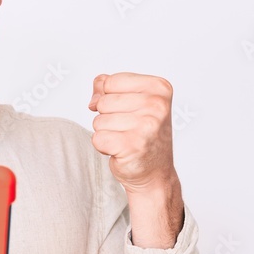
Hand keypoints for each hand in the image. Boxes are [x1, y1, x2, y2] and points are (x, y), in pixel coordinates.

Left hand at [88, 72, 183, 247]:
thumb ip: (108, 87)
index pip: (111, 81)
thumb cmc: (143, 133)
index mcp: (159, 88)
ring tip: (125, 139)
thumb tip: (94, 99)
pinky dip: (103, 146)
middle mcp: (157, 105)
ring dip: (106, 132)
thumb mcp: (133, 101)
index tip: (126, 110)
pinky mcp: (132, 146)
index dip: (109, 96)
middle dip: (107, 116)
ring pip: (99, 121)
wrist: (155, 171)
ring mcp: (146, 126)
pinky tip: (120, 150)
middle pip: (104, 101)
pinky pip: (97, 138)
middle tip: (127, 128)